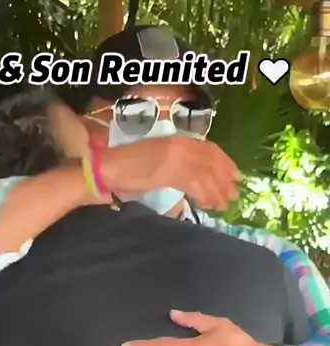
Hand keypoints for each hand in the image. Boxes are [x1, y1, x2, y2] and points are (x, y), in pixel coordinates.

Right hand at [102, 135, 240, 211]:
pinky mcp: (168, 171)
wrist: (110, 168)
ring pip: (205, 174)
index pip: (210, 149)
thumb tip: (196, 179)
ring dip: (217, 191)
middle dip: (225, 180)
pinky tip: (207, 205)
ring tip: (223, 205)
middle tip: (235, 195)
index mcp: (177, 140)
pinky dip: (203, 195)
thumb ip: (178, 166)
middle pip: (211, 162)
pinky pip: (193, 184)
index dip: (226, 163)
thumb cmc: (129, 167)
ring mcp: (174, 157)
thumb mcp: (159, 161)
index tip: (236, 175)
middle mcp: (180, 145)